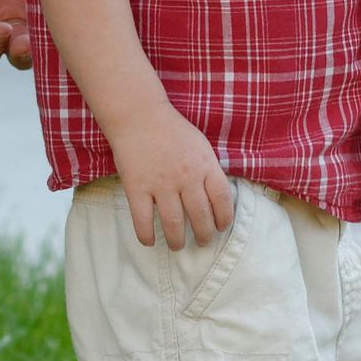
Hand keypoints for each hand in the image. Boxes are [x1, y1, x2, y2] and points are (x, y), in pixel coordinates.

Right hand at [109, 110, 238, 249]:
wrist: (139, 115)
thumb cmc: (172, 130)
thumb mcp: (201, 146)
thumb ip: (210, 170)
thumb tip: (218, 198)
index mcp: (205, 166)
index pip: (222, 201)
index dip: (224, 219)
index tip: (221, 227)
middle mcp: (186, 177)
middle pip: (200, 217)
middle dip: (203, 235)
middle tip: (201, 241)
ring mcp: (161, 184)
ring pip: (173, 224)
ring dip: (177, 240)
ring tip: (177, 245)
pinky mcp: (137, 188)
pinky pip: (143, 220)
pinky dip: (146, 235)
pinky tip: (149, 240)